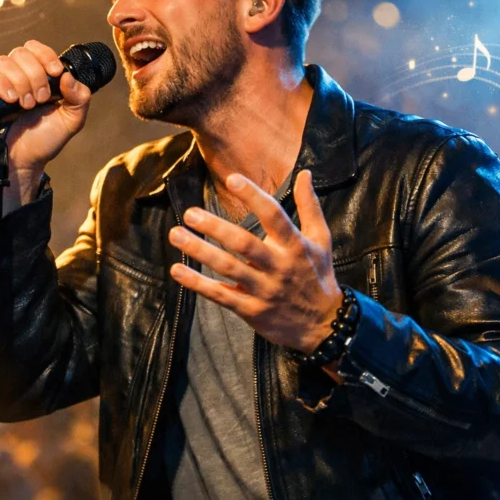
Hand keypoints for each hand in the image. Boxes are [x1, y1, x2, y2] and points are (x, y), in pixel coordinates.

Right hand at [0, 41, 91, 221]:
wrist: (24, 163)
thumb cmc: (44, 141)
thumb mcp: (71, 120)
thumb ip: (79, 98)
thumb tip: (68, 76)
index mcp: (36, 75)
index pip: (35, 48)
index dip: (46, 55)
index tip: (55, 72)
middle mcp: (14, 76)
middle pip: (20, 53)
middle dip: (35, 75)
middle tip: (41, 99)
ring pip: (3, 62)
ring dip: (20, 82)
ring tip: (26, 105)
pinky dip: (0, 83)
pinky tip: (10, 99)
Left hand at [167, 170, 341, 352]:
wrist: (324, 326)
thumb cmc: (318, 276)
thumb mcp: (321, 240)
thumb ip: (309, 206)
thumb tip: (304, 173)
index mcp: (295, 246)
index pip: (274, 216)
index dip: (253, 197)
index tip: (232, 179)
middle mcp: (279, 267)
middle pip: (244, 244)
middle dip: (216, 227)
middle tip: (190, 213)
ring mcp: (264, 290)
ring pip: (228, 268)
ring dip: (200, 251)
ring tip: (176, 234)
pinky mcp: (251, 310)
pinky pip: (221, 295)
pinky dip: (198, 284)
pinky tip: (177, 270)